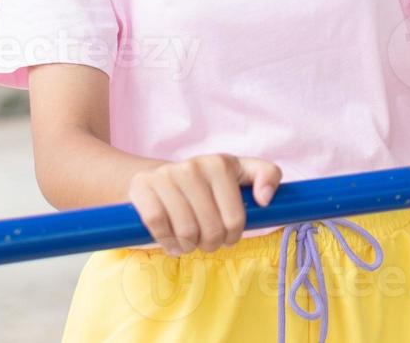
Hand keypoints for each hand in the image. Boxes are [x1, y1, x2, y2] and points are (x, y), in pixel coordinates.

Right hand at [127, 154, 281, 255]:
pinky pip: (158, 226)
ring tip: (190, 242)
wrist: (156, 178)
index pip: (235, 219)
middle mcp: (194, 166)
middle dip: (211, 243)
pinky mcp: (143, 188)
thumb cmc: (204, 183)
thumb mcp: (239, 173)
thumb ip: (266, 175)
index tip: (229, 235)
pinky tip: (173, 242)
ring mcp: (166, 176)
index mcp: (220, 164)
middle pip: (211, 230)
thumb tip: (265, 199)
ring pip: (186, 231)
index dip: (234, 236)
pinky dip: (167, 242)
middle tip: (207, 241)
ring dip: (190, 246)